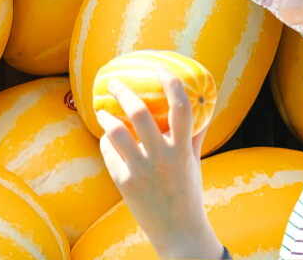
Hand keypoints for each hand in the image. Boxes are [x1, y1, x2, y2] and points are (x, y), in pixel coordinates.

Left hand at [95, 70, 224, 259]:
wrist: (179, 234)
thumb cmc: (188, 193)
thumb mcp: (194, 162)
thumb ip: (194, 134)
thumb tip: (200, 106)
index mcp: (182, 149)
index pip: (182, 108)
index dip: (171, 83)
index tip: (160, 68)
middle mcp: (162, 157)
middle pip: (140, 113)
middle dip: (123, 92)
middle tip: (113, 82)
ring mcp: (142, 171)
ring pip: (116, 132)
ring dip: (106, 117)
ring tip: (102, 111)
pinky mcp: (125, 183)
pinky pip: (109, 153)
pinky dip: (106, 142)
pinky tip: (107, 140)